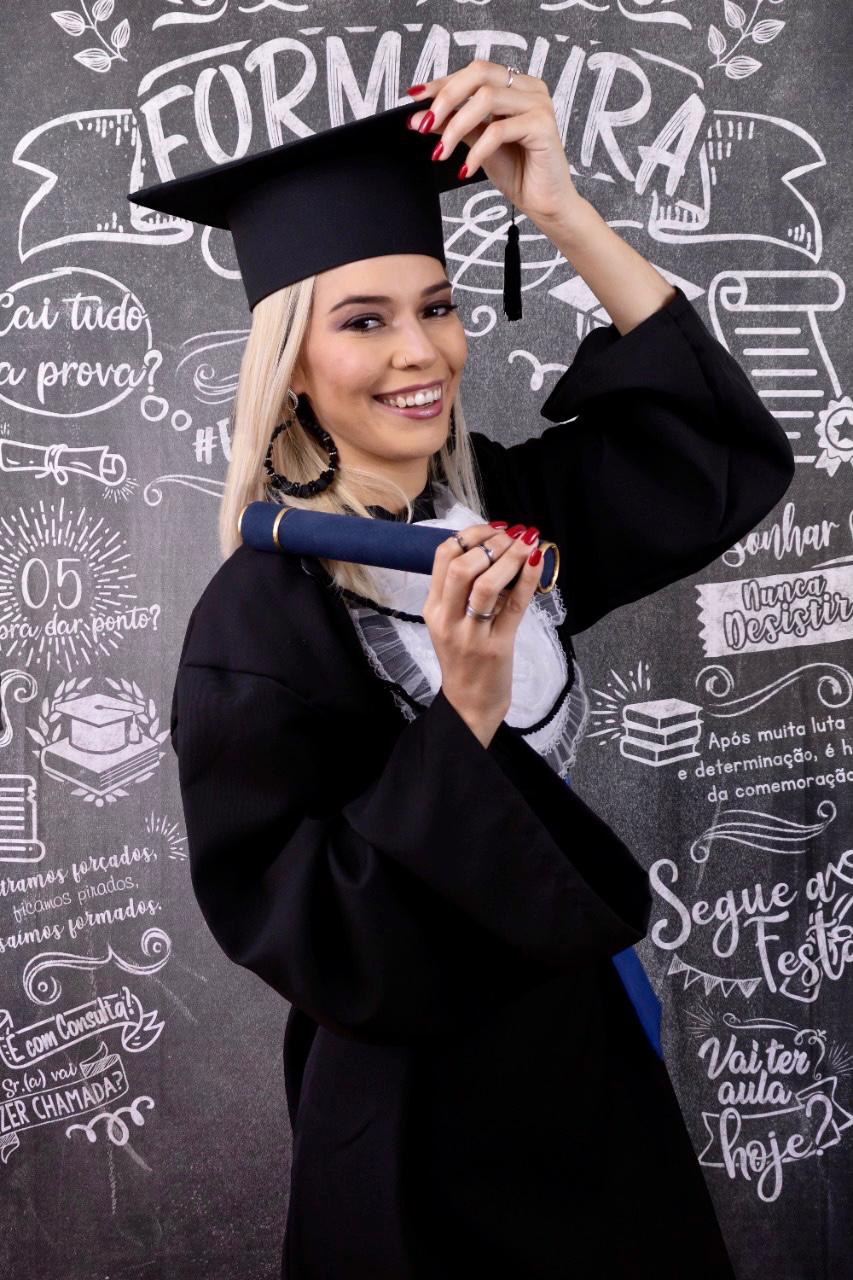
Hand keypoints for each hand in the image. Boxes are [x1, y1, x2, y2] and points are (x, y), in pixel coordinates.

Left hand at [406, 59, 578, 226]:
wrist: (545, 203)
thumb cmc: (518, 172)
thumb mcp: (476, 143)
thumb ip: (454, 125)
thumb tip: (420, 118)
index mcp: (515, 85)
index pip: (473, 72)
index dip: (442, 83)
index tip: (415, 98)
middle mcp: (529, 87)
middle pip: (479, 74)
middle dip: (446, 98)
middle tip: (424, 124)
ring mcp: (538, 104)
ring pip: (486, 99)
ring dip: (456, 126)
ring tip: (441, 152)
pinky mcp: (543, 125)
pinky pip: (499, 130)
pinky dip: (477, 150)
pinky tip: (466, 168)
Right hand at [423, 521, 542, 744]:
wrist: (470, 703)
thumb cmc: (464, 658)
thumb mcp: (451, 622)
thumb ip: (462, 590)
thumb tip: (494, 547)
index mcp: (433, 609)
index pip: (443, 556)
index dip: (470, 534)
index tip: (492, 529)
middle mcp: (447, 620)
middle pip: (461, 566)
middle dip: (490, 543)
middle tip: (512, 537)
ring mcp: (471, 635)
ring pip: (486, 585)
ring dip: (509, 557)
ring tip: (526, 544)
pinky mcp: (497, 647)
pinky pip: (514, 606)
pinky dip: (528, 578)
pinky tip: (537, 561)